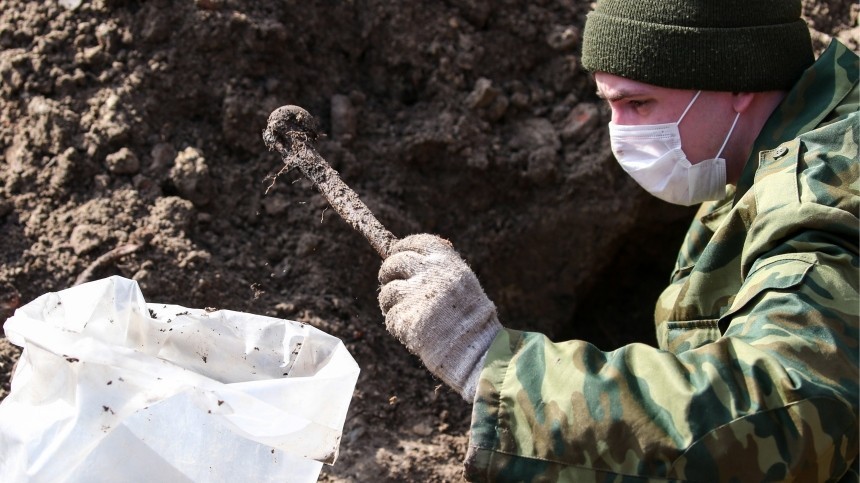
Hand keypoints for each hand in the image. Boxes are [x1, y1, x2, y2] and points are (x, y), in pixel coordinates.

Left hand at [378, 234, 501, 400]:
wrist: (480, 352)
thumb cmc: (471, 319)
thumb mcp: (462, 284)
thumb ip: (439, 269)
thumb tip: (407, 254)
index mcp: (447, 262)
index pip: (415, 242)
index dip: (402, 248)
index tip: (395, 254)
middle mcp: (431, 274)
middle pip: (393, 263)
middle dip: (387, 273)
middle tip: (389, 282)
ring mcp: (417, 296)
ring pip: (387, 292)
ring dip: (391, 303)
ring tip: (410, 315)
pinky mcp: (406, 319)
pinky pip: (390, 317)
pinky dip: (398, 326)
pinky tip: (414, 333)